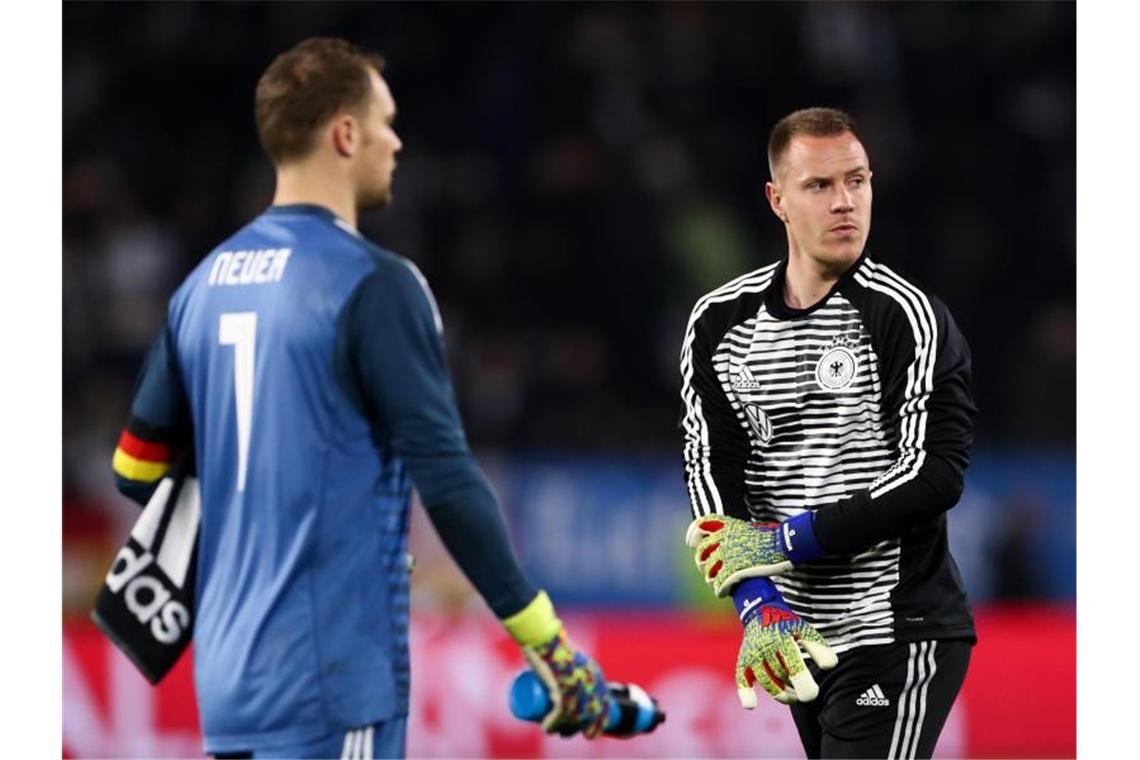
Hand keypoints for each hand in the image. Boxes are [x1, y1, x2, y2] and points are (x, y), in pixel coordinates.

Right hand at [502, 591, 610, 737]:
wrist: (544, 638)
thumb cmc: (554, 644)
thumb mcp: (568, 654)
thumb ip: (569, 664)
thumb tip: (565, 675)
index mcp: (596, 675)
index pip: (604, 706)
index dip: (599, 722)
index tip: (592, 730)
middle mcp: (591, 684)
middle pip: (590, 717)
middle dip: (583, 730)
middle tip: (569, 732)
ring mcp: (578, 689)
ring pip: (574, 719)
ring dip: (565, 730)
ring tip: (556, 731)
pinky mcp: (563, 692)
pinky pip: (559, 716)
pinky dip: (552, 724)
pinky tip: (546, 729)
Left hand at [686, 515, 791, 595]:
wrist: (784, 544)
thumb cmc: (771, 538)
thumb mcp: (747, 528)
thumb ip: (733, 533)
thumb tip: (727, 542)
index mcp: (727, 527)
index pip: (701, 525)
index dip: (693, 534)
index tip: (690, 542)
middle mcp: (723, 539)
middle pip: (702, 552)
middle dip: (703, 563)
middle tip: (709, 571)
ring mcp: (727, 555)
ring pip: (709, 570)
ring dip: (711, 579)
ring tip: (716, 584)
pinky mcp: (734, 570)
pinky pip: (720, 583)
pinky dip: (719, 589)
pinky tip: (722, 593)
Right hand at [732, 577, 836, 706]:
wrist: (760, 611)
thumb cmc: (788, 626)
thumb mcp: (804, 631)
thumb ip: (818, 648)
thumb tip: (830, 666)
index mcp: (782, 638)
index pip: (793, 664)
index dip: (803, 682)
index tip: (813, 694)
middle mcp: (765, 646)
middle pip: (781, 676)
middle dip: (796, 689)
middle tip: (808, 695)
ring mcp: (752, 655)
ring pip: (767, 682)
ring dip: (782, 694)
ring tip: (794, 696)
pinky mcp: (743, 662)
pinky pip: (742, 680)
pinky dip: (745, 693)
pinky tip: (752, 705)